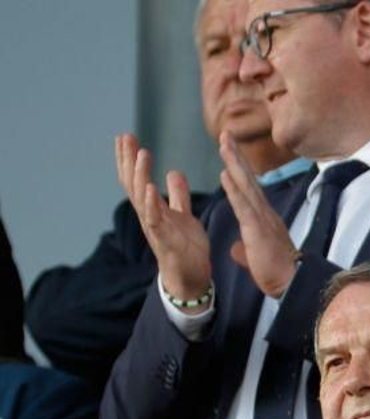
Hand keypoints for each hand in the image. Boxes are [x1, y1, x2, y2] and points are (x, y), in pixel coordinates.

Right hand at [115, 134, 211, 301]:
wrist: (191, 277)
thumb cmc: (186, 248)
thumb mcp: (184, 215)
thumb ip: (178, 196)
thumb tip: (174, 172)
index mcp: (153, 208)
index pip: (137, 178)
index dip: (130, 158)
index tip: (126, 137)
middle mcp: (148, 215)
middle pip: (132, 182)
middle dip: (127, 160)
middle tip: (125, 136)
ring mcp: (154, 227)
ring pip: (140, 197)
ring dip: (139, 175)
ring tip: (141, 153)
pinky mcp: (164, 239)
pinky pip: (154, 219)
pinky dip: (151, 203)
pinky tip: (150, 187)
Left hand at [219, 133, 299, 298]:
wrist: (293, 284)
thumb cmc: (278, 274)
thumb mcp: (256, 259)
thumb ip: (245, 251)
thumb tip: (236, 250)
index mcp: (264, 219)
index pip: (249, 190)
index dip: (239, 170)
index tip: (230, 152)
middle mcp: (265, 213)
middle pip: (248, 179)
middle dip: (236, 156)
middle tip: (226, 134)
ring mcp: (262, 219)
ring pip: (246, 185)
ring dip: (234, 163)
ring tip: (224, 143)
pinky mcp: (257, 229)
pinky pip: (243, 206)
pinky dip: (234, 189)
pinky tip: (225, 173)